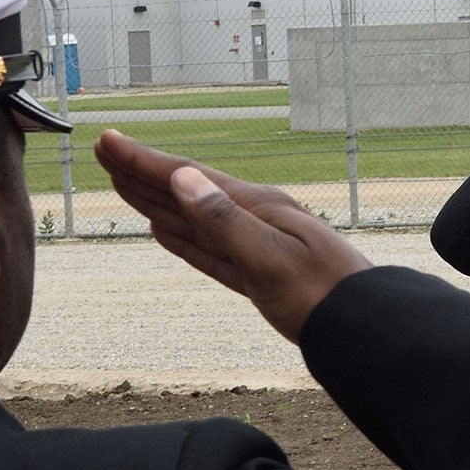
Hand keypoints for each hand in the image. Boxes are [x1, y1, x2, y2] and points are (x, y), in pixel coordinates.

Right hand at [93, 130, 371, 341]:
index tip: (108, 141)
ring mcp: (255, 245)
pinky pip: (207, 248)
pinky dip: (180, 236)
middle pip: (185, 190)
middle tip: (105, 151)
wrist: (364, 328)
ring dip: (155, 199)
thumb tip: (185, 179)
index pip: (188, 178)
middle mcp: (254, 219)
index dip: (143, 161)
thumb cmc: (324, 295)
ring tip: (124, 183)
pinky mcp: (256, 274)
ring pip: (192, 217)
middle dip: (142, 171)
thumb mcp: (270, 259)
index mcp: (257, 208)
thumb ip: (226, 222)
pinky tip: (164, 229)